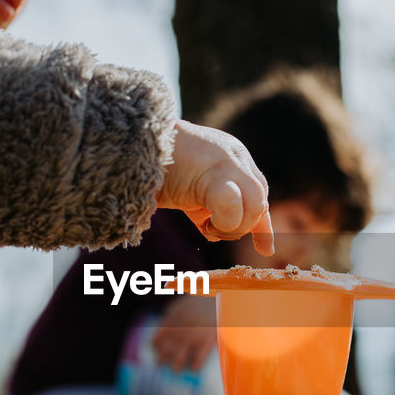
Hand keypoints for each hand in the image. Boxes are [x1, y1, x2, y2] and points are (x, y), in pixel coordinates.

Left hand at [151, 296, 217, 371]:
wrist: (216, 299)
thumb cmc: (197, 302)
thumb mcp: (178, 307)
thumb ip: (169, 318)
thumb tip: (161, 329)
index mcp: (170, 324)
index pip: (156, 341)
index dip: (156, 348)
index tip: (158, 350)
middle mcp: (178, 333)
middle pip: (165, 353)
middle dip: (162, 360)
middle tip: (161, 363)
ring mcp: (192, 339)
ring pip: (178, 360)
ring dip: (176, 366)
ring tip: (176, 369)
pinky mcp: (206, 342)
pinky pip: (198, 359)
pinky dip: (195, 366)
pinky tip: (194, 368)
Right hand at [158, 120, 273, 255]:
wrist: (129, 144)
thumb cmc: (154, 170)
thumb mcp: (189, 190)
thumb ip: (208, 204)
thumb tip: (219, 233)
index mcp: (231, 157)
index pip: (257, 192)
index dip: (260, 224)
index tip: (265, 249)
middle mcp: (234, 155)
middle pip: (260, 198)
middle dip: (243, 225)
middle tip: (212, 229)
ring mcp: (227, 158)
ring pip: (256, 202)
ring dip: (234, 226)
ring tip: (207, 225)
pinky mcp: (215, 167)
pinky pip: (233, 201)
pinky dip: (224, 221)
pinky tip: (203, 224)